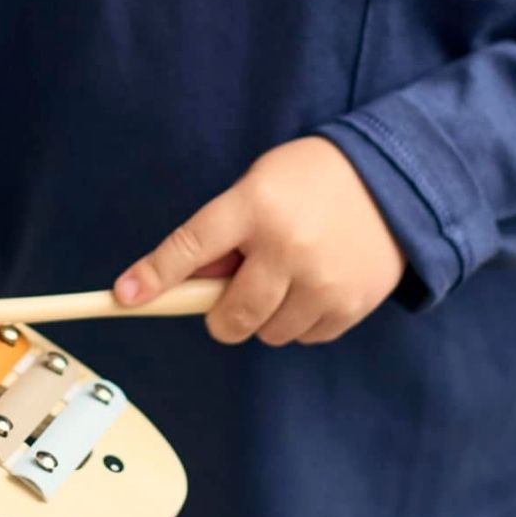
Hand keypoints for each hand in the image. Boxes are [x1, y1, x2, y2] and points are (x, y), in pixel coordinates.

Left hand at [114, 137, 403, 345]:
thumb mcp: (257, 187)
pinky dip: (299, 321)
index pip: (190, 247)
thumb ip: (222, 234)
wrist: (392, 179)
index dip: (154, 275)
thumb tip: (184, 282)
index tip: (124, 296)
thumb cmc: (309, 179)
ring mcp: (322, 281)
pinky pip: (303, 337)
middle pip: (229, 316)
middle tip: (231, 292)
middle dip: (220, 314)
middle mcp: (287, 247)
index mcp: (254, 206)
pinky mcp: (350, 305)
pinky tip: (313, 284)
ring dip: (264, 316)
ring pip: (266, 333)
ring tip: (285, 275)